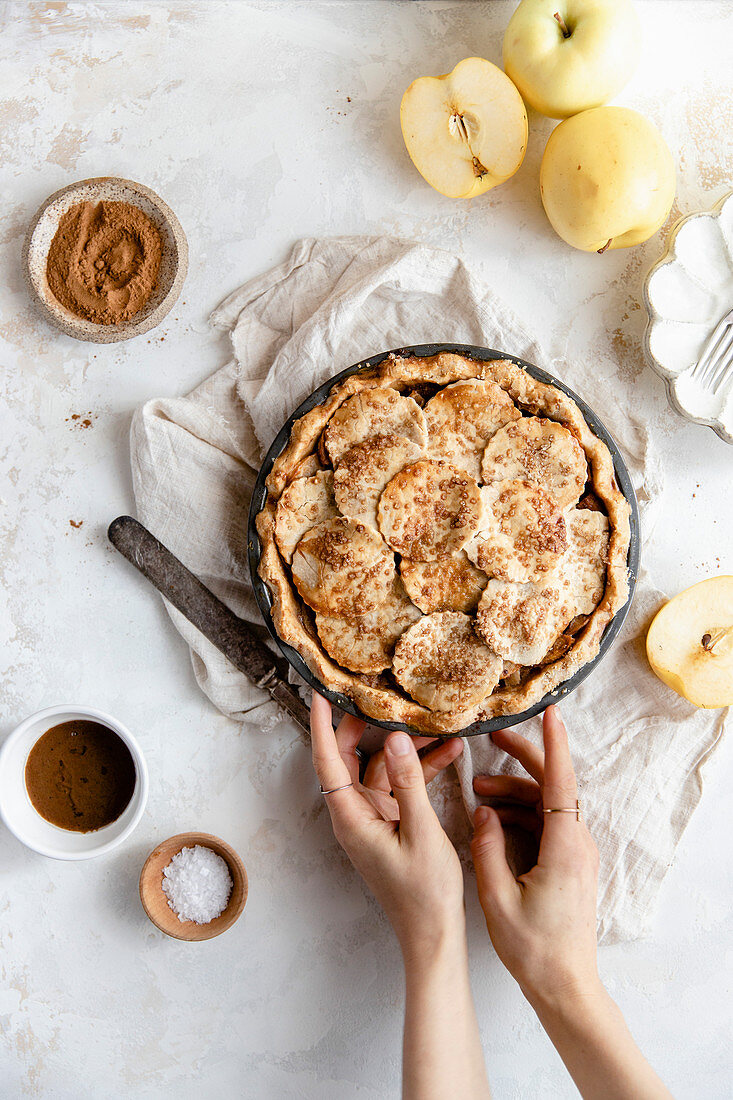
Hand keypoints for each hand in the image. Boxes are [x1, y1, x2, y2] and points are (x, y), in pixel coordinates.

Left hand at [310, 693, 464, 956]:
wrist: (433, 934)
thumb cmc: (424, 893)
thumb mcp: (421, 832)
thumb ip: (409, 781)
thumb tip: (395, 738)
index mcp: (351, 817)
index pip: (327, 760)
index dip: (322, 724)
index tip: (321, 691)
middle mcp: (355, 814)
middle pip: (351, 756)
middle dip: (368, 724)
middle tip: (385, 695)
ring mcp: (373, 817)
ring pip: (381, 768)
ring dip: (406, 746)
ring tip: (435, 723)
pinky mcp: (391, 822)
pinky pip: (400, 785)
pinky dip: (421, 768)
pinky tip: (450, 753)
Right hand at [470, 705, 599, 1009]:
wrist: (564, 985)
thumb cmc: (533, 948)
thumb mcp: (497, 898)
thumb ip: (488, 849)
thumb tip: (483, 812)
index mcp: (564, 847)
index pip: (562, 783)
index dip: (554, 745)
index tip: (551, 713)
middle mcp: (576, 843)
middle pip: (553, 785)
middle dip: (523, 757)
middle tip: (493, 736)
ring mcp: (575, 852)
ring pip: (545, 804)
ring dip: (513, 792)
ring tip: (475, 790)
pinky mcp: (569, 862)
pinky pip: (545, 824)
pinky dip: (520, 814)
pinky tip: (491, 818)